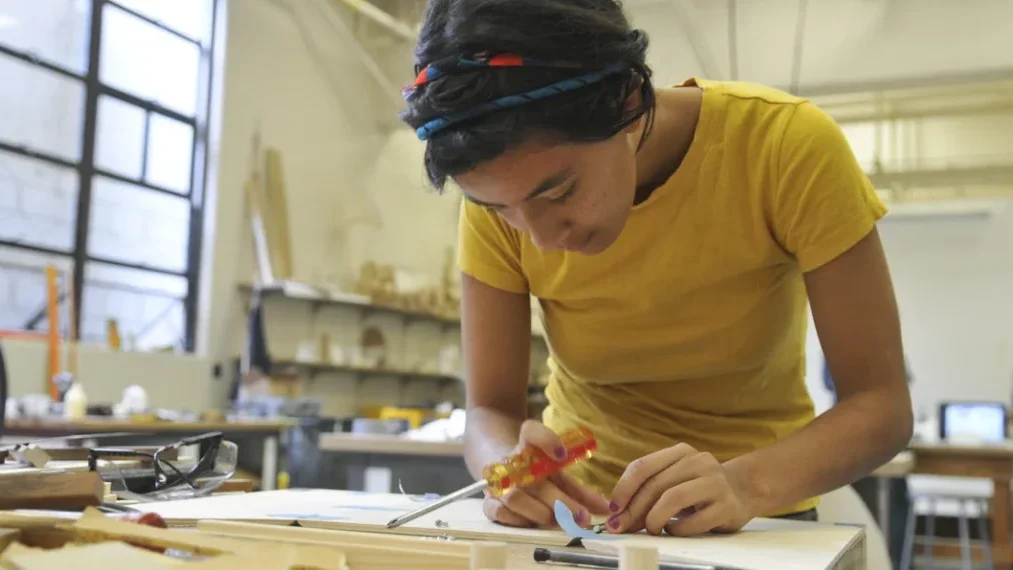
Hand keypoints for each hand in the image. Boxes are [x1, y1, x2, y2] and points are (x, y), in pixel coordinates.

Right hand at [482, 420, 610, 528]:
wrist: (502, 472)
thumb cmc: (537, 474)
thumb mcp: (559, 476)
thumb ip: (582, 493)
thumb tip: (607, 508)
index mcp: (529, 446)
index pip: (531, 432)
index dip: (546, 440)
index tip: (562, 454)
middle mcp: (512, 462)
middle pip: (533, 477)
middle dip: (561, 499)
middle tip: (583, 516)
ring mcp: (498, 482)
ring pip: (515, 496)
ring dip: (540, 511)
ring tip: (559, 521)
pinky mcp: (488, 502)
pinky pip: (498, 511)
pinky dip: (517, 520)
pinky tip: (534, 525)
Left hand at [605, 443, 755, 535]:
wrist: (744, 490)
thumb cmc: (699, 488)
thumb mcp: (675, 478)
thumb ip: (650, 489)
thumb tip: (618, 514)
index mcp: (681, 452)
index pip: (643, 466)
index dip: (623, 489)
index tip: (613, 509)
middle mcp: (698, 461)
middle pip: (655, 485)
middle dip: (633, 510)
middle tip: (623, 527)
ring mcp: (715, 482)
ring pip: (673, 498)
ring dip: (654, 519)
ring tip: (651, 529)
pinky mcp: (727, 506)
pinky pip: (694, 521)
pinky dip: (677, 529)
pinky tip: (673, 530)